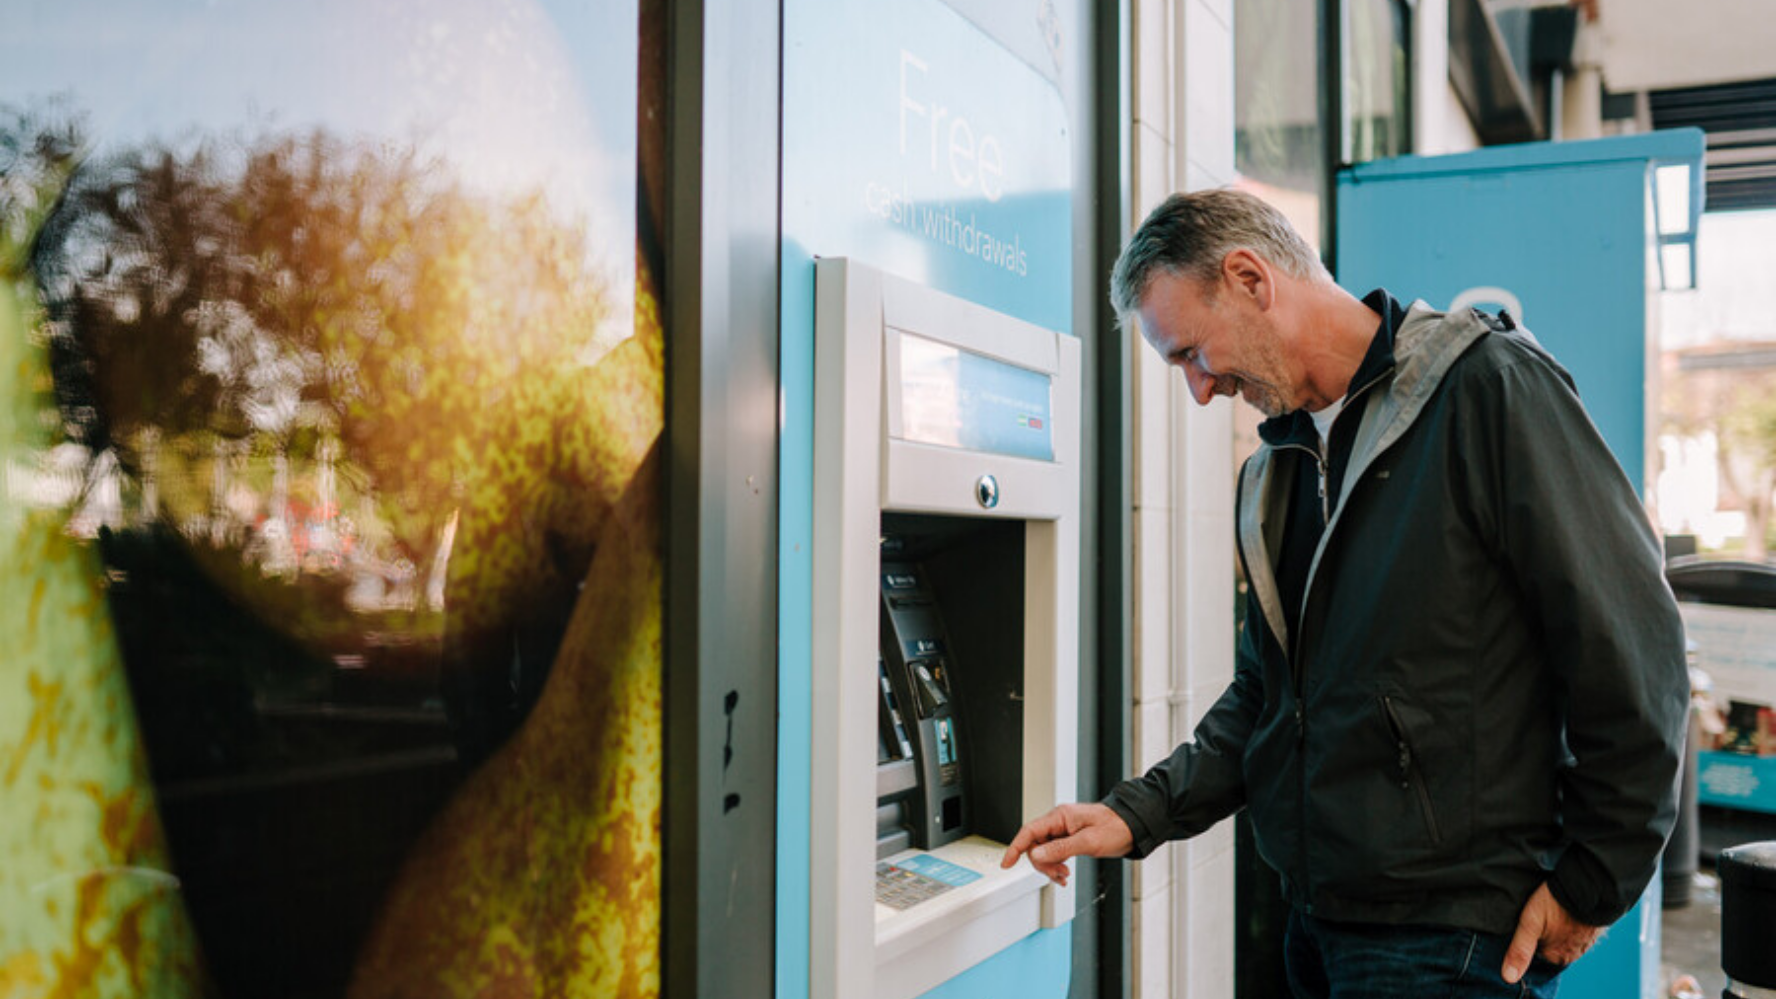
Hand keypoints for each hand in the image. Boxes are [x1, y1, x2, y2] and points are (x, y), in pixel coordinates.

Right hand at [999, 803, 1133, 886]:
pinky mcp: (1070, 839)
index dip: (1015, 848)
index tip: (1006, 864)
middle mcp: (1059, 822)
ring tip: (1064, 876)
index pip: (1029, 832)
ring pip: (1044, 852)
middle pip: (1035, 845)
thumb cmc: (1115, 828)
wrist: (1133, 827)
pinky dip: (1057, 866)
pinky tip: (1064, 875)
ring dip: (1051, 867)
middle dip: (1043, 864)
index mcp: (1060, 817)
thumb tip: (1035, 855)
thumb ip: (1059, 849)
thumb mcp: (1088, 842)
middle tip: (1059, 875)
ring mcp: (1063, 831)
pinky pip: (1054, 853)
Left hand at [1501, 883, 1603, 983]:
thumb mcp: (1530, 923)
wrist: (1588, 884)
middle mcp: (1574, 954)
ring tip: (1552, 910)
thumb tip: (1508, 978)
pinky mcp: (1593, 928)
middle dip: (1544, 933)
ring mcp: (1586, 941)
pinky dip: (1570, 921)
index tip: (1528, 922)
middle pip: (1550, 946)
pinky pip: (1577, 928)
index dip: (1529, 937)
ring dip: (1558, 927)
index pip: (1535, 953)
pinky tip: (1564, 909)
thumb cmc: (1555, 902)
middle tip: (1541, 913)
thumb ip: (1520, 950)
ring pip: (1563, 937)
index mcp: (1557, 957)